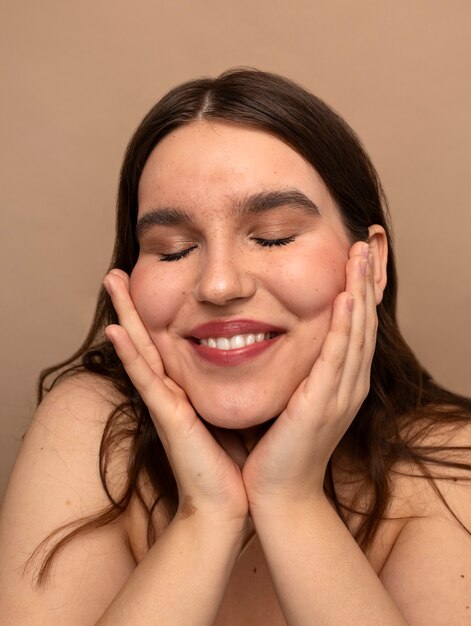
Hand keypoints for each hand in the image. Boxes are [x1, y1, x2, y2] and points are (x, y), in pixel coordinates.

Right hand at [103, 270, 248, 528]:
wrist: (228, 504)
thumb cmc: (232, 461)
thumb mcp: (231, 412)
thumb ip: (233, 387)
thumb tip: (252, 359)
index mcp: (184, 389)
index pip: (167, 342)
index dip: (154, 314)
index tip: (148, 283)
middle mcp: (169, 391)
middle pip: (146, 338)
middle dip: (130, 305)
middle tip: (115, 271)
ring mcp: (164, 402)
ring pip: (140, 350)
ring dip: (124, 315)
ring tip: (111, 281)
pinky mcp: (168, 417)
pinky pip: (146, 380)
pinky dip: (129, 355)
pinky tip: (115, 330)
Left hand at [242, 241, 376, 511]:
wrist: (277, 493)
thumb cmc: (279, 446)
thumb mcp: (294, 399)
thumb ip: (298, 370)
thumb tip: (282, 337)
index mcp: (341, 383)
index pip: (354, 328)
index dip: (358, 292)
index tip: (354, 258)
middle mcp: (347, 386)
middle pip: (362, 324)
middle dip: (364, 282)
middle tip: (363, 244)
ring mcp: (339, 396)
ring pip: (355, 335)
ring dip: (358, 293)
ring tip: (358, 257)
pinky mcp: (322, 406)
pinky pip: (336, 358)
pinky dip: (343, 327)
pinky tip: (345, 299)